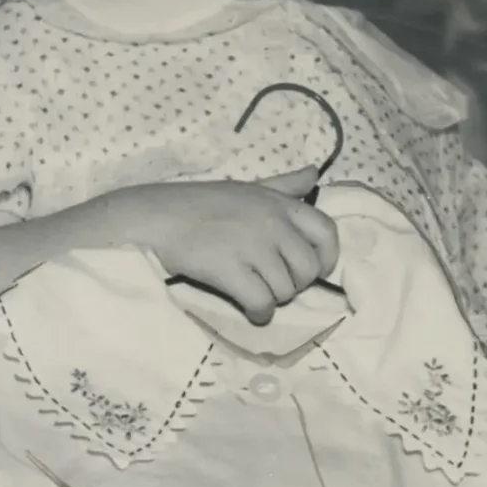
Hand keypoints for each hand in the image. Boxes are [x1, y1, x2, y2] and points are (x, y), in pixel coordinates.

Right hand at [111, 171, 338, 324]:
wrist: (159, 217)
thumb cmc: (203, 203)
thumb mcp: (249, 188)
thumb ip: (284, 185)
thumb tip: (315, 173)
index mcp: (279, 204)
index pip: (326, 231)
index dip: (327, 257)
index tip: (314, 269)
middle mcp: (272, 223)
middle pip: (308, 269)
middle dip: (296, 284)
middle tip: (275, 284)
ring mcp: (252, 247)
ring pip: (286, 290)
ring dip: (274, 299)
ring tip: (256, 293)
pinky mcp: (231, 270)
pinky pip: (262, 303)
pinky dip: (260, 313)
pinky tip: (251, 310)